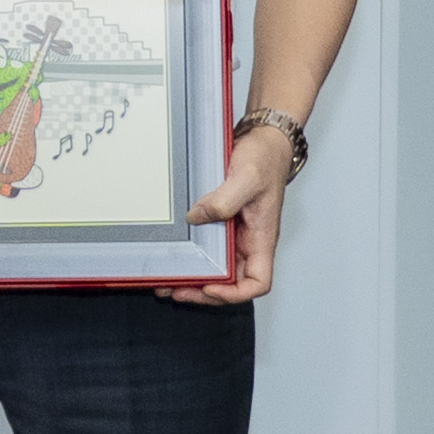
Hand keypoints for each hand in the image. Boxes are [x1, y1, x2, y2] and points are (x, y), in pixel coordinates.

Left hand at [162, 114, 298, 308]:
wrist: (263, 140)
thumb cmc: (266, 159)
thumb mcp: (246, 178)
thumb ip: (224, 200)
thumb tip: (197, 217)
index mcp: (262, 238)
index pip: (258, 282)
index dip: (235, 293)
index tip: (210, 286)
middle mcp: (250, 241)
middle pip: (232, 282)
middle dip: (204, 292)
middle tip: (176, 289)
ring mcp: (236, 234)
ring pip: (218, 268)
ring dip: (194, 278)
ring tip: (167, 281)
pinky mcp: (223, 222)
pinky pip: (208, 247)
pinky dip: (192, 256)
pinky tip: (174, 255)